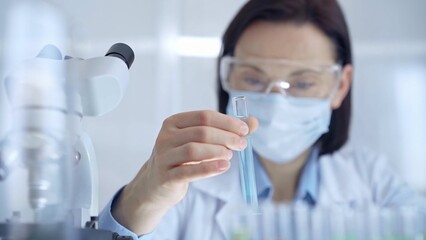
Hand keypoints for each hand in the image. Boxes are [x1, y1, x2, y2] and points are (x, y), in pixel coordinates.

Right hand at [112, 110, 257, 234]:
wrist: (157, 184)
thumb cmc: (182, 158)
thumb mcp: (199, 141)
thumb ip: (225, 130)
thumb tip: (253, 122)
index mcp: (174, 122)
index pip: (204, 116)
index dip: (227, 122)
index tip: (244, 129)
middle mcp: (165, 137)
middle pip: (201, 132)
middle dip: (226, 137)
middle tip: (242, 144)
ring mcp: (164, 157)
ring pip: (194, 150)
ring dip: (217, 151)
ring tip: (230, 155)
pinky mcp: (166, 177)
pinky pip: (189, 171)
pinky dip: (209, 168)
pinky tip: (224, 166)